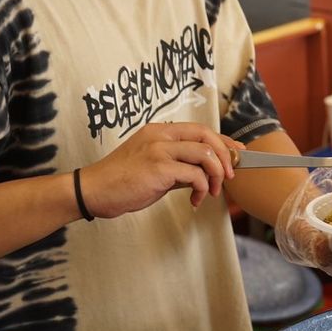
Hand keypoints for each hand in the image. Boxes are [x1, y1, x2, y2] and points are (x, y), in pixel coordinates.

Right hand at [79, 123, 242, 217]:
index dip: (223, 142)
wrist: (93, 191)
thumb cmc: (121, 182)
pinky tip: (194, 200)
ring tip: (210, 192)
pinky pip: (194, 174)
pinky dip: (201, 188)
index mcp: (159, 131)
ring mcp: (159, 149)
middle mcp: (160, 135)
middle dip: (226, 156)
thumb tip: (205, 173)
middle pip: (207, 136)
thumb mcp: (154, 168)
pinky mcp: (158, 167)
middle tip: (229, 176)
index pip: (201, 130)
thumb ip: (178, 166)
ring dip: (215, 175)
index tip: (238, 153)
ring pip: (205, 154)